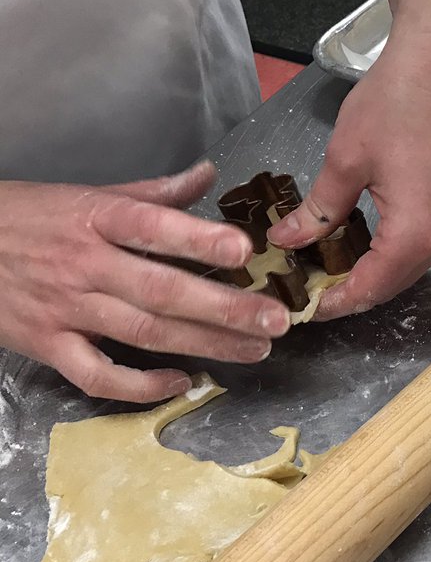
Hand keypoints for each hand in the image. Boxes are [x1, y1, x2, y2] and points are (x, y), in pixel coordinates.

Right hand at [0, 162, 291, 401]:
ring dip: (205, 344)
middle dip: (224, 307)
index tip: (244, 251)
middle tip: (275, 319)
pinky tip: (182, 380)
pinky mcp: (46, 345)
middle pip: (161, 290)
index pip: (152, 226)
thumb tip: (207, 176)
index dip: (198, 239)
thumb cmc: (25, 218)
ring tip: (256, 348)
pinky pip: (98, 375)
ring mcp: (64, 309)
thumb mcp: (85, 194)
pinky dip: (141, 385)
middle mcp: (83, 265)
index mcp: (94, 218)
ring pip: (144, 332)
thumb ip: (151, 193)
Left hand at [268, 4, 430, 318]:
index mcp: (416, 235)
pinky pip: (417, 245)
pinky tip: (353, 241)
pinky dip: (385, 251)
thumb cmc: (397, 101)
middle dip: (346, 291)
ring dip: (366, 272)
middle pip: (389, 285)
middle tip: (300, 288)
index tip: (294, 308)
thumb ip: (316, 211)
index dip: (329, 302)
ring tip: (319, 267)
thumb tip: (286, 241)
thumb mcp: (344, 160)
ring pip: (404, 267)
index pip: (367, 289)